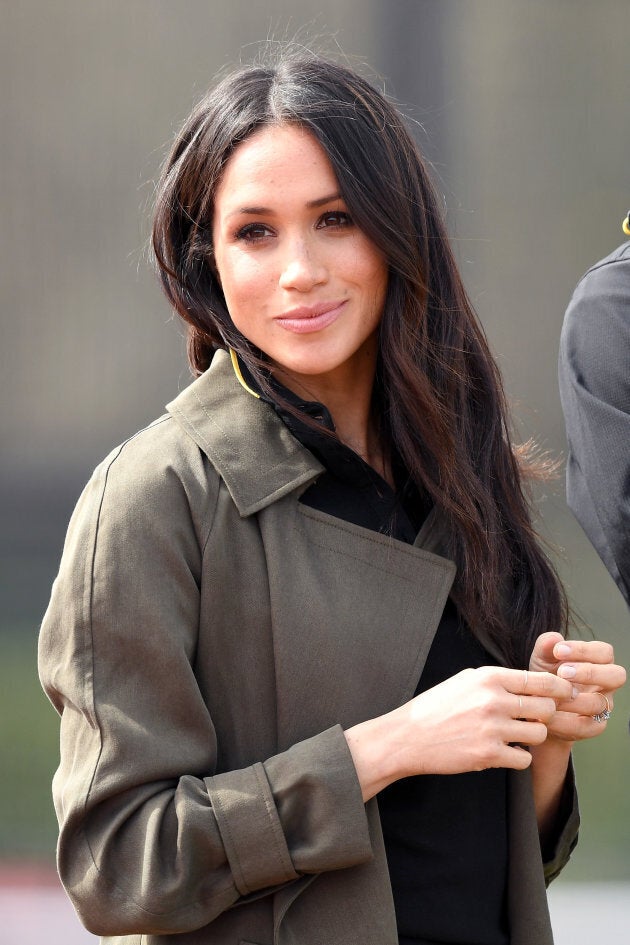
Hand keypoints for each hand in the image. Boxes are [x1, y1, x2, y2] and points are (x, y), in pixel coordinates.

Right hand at [345, 666, 572, 799]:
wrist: (408, 736)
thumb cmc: (436, 707)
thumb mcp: (464, 680)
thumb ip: (496, 680)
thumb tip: (529, 682)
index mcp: (489, 677)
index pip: (539, 680)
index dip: (559, 687)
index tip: (565, 694)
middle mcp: (493, 700)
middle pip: (546, 707)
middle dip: (546, 714)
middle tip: (535, 719)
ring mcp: (492, 728)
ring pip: (540, 734)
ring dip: (533, 737)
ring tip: (516, 735)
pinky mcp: (488, 755)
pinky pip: (524, 758)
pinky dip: (519, 757)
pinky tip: (505, 751)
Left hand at [529, 632, 626, 742]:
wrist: (539, 710)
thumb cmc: (545, 679)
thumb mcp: (541, 660)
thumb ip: (546, 647)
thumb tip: (554, 638)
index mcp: (598, 663)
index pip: (604, 652)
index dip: (584, 650)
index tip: (558, 651)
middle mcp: (606, 684)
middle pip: (616, 676)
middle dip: (590, 673)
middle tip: (563, 672)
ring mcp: (603, 707)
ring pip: (600, 703)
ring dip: (574, 699)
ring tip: (552, 696)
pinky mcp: (593, 727)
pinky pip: (586, 727)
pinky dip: (565, 720)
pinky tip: (548, 713)